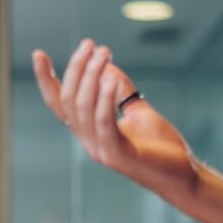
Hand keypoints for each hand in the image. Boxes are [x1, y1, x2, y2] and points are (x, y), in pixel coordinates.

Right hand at [32, 40, 200, 204]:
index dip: (46, 80)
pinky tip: (111, 76)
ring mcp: (100, 149)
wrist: (183, 177)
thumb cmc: (162, 147)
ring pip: (83, 108)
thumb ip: (121, 90)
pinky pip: (104, 122)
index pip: (59, 104)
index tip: (39, 53)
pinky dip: (105, 98)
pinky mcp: (117, 155)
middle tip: (91, 45)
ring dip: (91, 76)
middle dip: (77, 69)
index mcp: (89, 132)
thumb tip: (106, 66)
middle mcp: (88, 141)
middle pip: (69, 100)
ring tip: (103, 53)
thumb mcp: (138, 111)